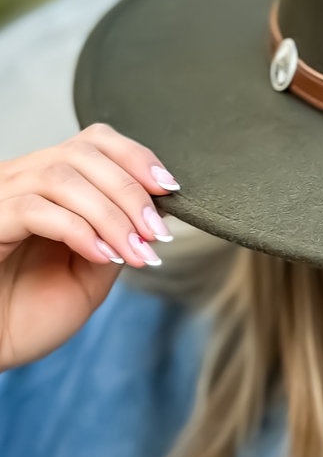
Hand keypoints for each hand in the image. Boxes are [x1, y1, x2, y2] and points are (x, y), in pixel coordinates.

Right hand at [0, 123, 179, 370]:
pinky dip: (77, 229)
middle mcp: (20, 181)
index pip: (94, 141)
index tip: (169, 188)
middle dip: (130, 191)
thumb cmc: (31, 315)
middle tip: (156, 232)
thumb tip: (160, 206)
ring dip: (111, 214)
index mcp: (48, 184)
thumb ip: (121, 233)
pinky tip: (100, 255)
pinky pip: (33, 209)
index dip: (135, 157)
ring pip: (62, 176)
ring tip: (134, 251)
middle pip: (83, 153)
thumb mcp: (94, 271)